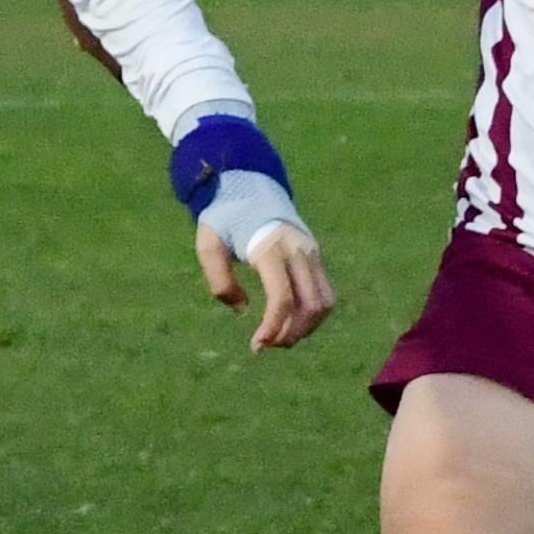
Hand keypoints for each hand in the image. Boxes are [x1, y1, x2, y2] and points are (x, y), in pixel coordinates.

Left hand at [199, 214, 336, 349]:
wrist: (251, 188)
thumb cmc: (225, 218)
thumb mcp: (209, 243)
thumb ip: (219, 278)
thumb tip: (243, 309)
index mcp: (270, 248)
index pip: (282, 298)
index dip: (272, 328)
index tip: (257, 345)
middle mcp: (298, 251)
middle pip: (310, 306)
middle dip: (291, 334)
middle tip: (267, 345)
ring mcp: (312, 253)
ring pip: (324, 303)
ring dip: (306, 328)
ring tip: (281, 337)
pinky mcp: (317, 256)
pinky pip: (325, 293)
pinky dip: (313, 315)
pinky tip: (292, 323)